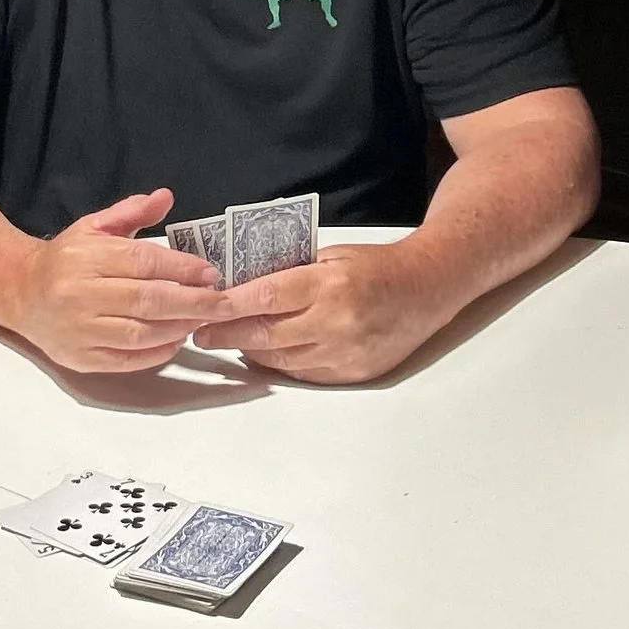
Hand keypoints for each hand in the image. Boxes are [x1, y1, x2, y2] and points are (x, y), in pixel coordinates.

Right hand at [12, 191, 227, 374]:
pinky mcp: (79, 358)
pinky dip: (157, 353)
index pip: (144, 263)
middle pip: (147, 301)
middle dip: (192, 302)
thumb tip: (166, 196)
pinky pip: (127, 360)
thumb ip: (131, 213)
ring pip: (140, 334)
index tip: (212, 273)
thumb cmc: (65, 258)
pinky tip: (176, 340)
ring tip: (204, 320)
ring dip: (179, 328)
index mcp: (86, 256)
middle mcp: (80, 294)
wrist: (17, 291)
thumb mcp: (93, 227)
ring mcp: (79, 330)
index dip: (182, 269)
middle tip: (223, 302)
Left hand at [210, 242, 446, 384]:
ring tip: (228, 340)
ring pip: (281, 358)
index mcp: (330, 284)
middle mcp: (336, 322)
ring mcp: (345, 353)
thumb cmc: (376, 266)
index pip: (268, 296)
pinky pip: (303, 373)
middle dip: (228, 334)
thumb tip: (244, 286)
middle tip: (202, 333)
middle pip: (267, 334)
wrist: (426, 290)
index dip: (231, 305)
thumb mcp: (332, 255)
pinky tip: (263, 352)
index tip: (204, 307)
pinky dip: (278, 363)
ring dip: (250, 350)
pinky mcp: (352, 374)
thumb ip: (292, 272)